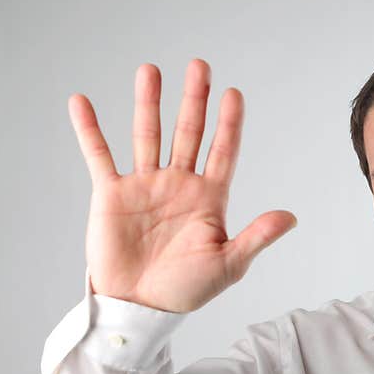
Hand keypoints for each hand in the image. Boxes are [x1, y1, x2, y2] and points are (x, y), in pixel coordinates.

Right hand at [70, 59, 296, 312]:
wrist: (141, 307)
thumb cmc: (187, 290)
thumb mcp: (229, 264)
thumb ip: (257, 237)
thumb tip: (291, 216)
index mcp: (209, 198)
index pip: (223, 152)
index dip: (229, 124)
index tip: (234, 93)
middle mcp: (179, 185)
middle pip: (188, 133)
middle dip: (194, 101)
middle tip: (200, 67)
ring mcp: (145, 186)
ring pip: (147, 135)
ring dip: (147, 104)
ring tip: (150, 70)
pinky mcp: (112, 194)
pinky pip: (99, 155)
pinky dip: (89, 130)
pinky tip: (82, 102)